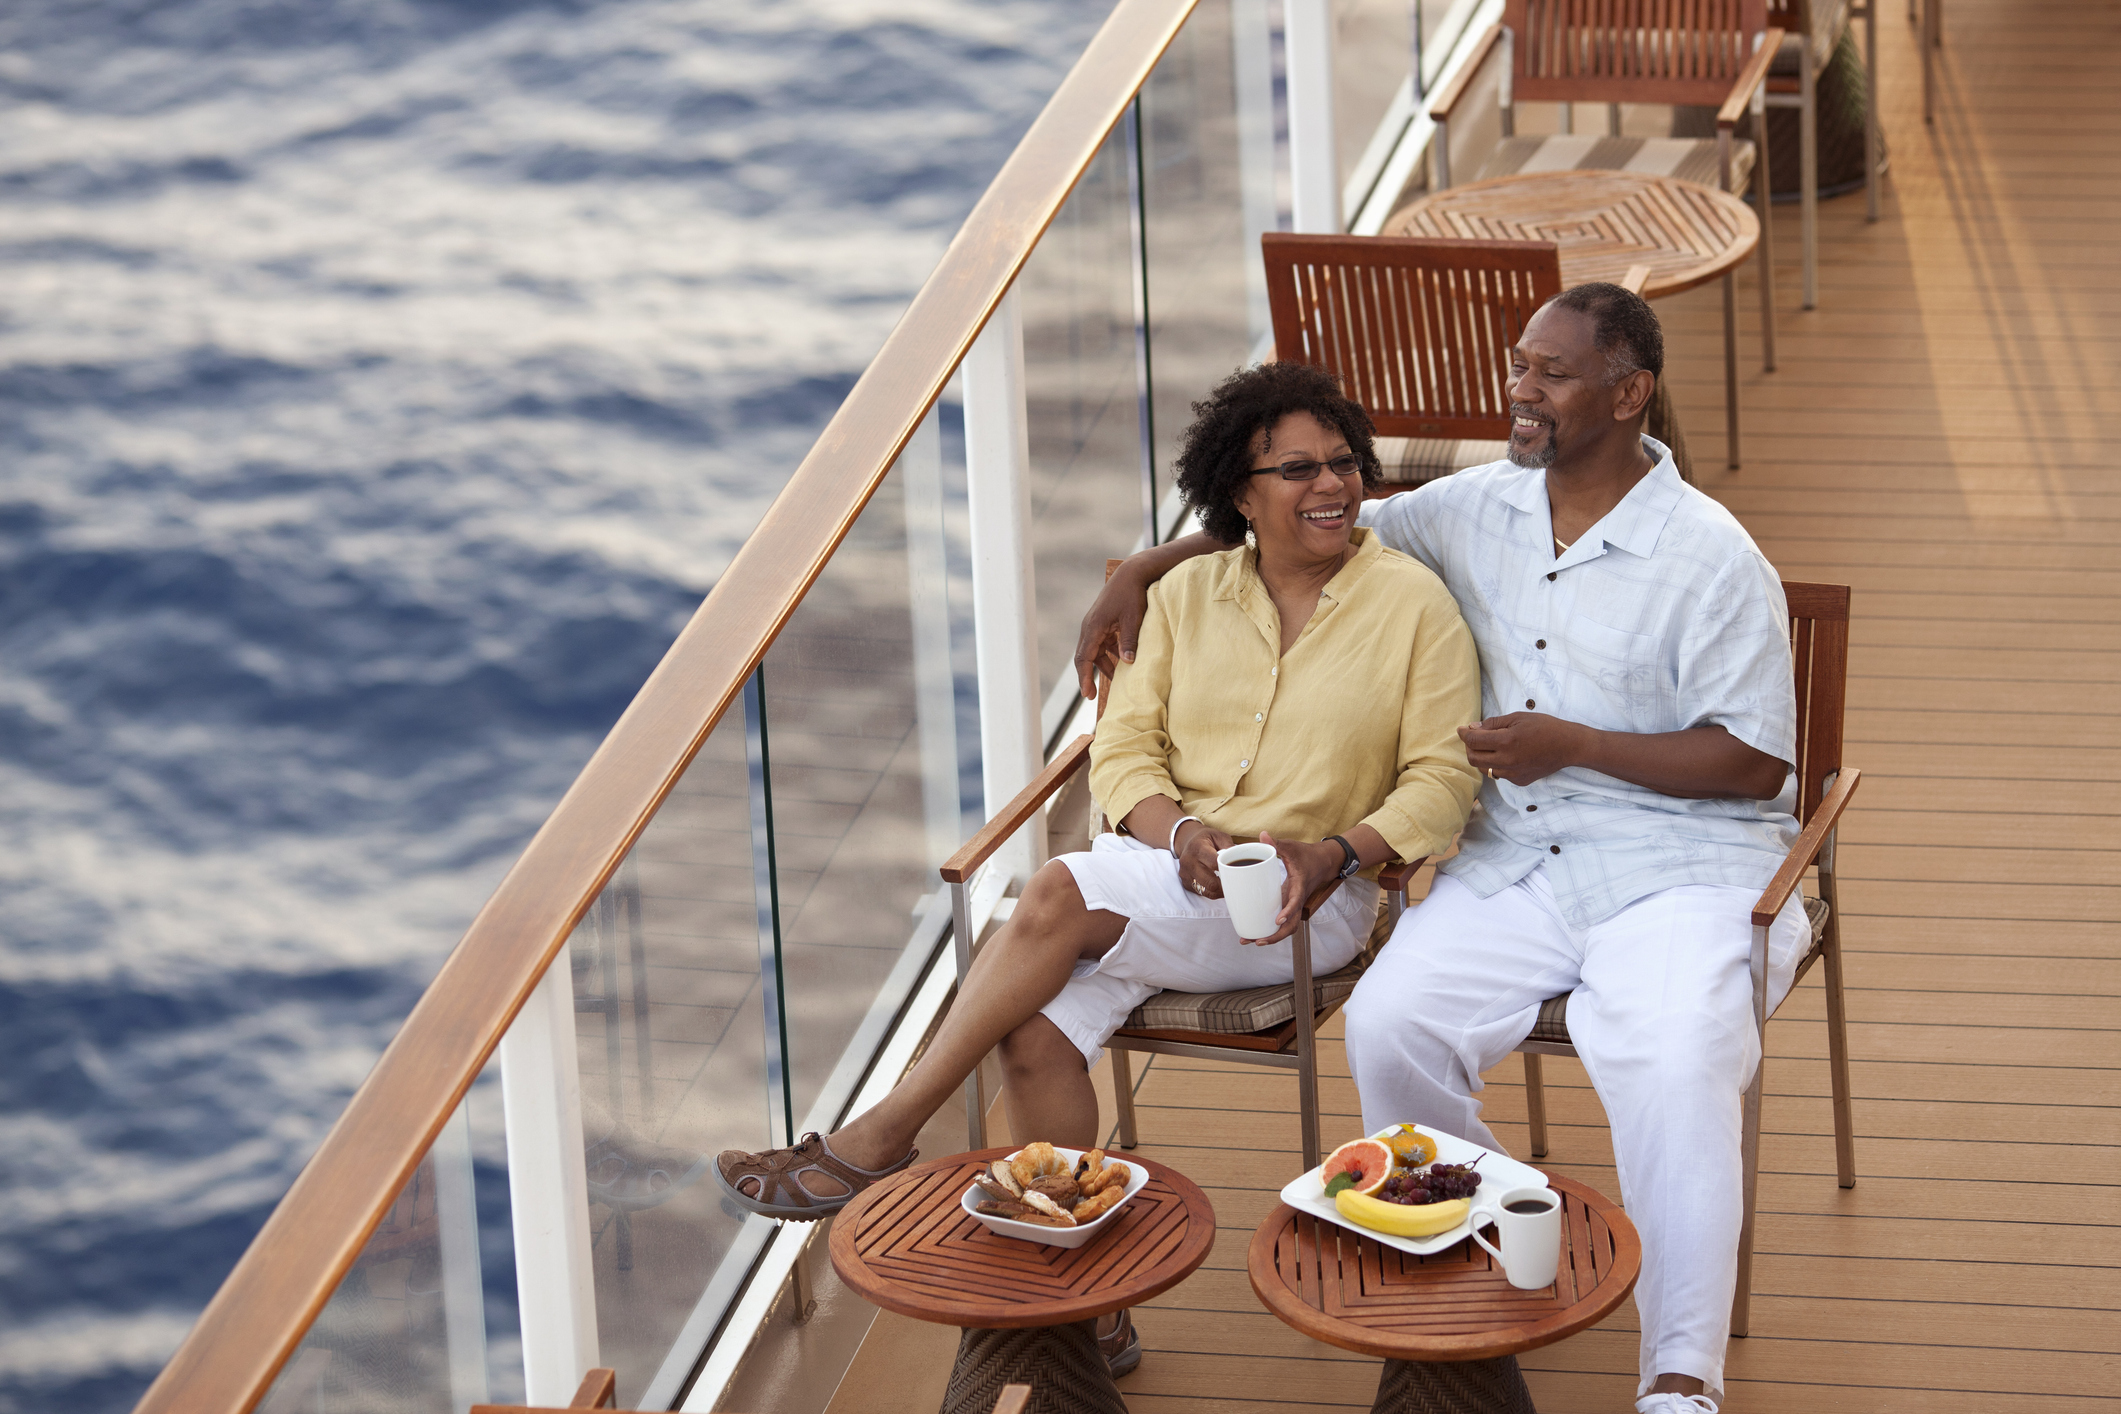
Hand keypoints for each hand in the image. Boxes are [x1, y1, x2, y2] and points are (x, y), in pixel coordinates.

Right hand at [1073, 562, 1150, 700]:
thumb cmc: (1132, 595)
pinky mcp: (1102, 623)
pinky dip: (1107, 656)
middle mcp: (1089, 627)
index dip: (1085, 677)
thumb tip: (1128, 663)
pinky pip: (1101, 644)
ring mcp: (1095, 625)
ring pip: (1093, 651)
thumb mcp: (1133, 619)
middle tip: (1092, 696)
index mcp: (1093, 627)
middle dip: (1088, 676)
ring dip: (1102, 666)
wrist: (1130, 574)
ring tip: (1114, 682)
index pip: (1084, 658)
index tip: (1087, 694)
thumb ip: (1129, 642)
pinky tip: (1119, 665)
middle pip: (1084, 657)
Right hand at [1173, 821, 1235, 899]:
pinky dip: (1212, 892)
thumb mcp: (1219, 836)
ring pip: (1206, 891)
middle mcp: (1188, 862)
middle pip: (1210, 882)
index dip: (1227, 870)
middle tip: (1234, 883)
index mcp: (1198, 848)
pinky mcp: (1185, 883)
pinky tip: (1217, 886)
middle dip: (1224, 885)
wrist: (1188, 842)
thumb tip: (1239, 859)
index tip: (1236, 872)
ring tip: (1227, 886)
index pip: (1214, 864)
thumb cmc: (1207, 840)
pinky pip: (1202, 893)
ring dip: (1219, 891)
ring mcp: (1185, 874)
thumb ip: (1229, 846)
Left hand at [1247, 832, 1345, 945]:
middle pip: (1291, 925)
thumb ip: (1277, 843)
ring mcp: (1294, 904)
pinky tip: (1255, 931)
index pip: (1295, 902)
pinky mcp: (1289, 904)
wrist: (1324, 862)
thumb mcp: (1292, 847)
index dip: (1288, 912)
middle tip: (1257, 940)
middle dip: (1275, 936)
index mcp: (1299, 887)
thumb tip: (1262, 835)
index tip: (1277, 920)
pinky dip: (1271, 929)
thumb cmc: (1308, 855)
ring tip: (1252, 940)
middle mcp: (1297, 900)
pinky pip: (1282, 921)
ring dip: (1272, 936)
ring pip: (1287, 927)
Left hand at [1458, 713, 1592, 786]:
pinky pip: (1499, 774)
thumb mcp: (1517, 718)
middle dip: (1469, 747)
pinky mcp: (1518, 781)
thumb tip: (1473, 728)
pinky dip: (1496, 764)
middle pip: (1473, 758)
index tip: (1461, 729)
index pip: (1473, 741)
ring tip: (1489, 746)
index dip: (1464, 733)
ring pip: (1484, 769)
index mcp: (1506, 742)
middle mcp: (1507, 761)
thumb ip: (1493, 723)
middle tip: (1474, 737)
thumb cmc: (1544, 727)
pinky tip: (1506, 755)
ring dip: (1481, 757)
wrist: (1568, 746)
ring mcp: (1513, 774)